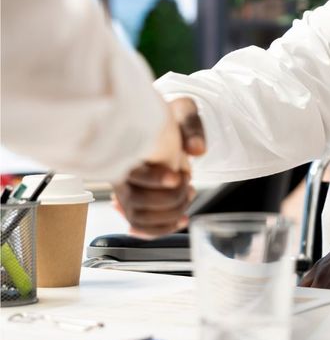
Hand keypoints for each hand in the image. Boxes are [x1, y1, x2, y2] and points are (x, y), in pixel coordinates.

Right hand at [113, 97, 205, 235]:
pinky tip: (182, 219)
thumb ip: (191, 124)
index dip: (154, 179)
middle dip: (169, 199)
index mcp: (127, 150)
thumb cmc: (170, 117)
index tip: (178, 177)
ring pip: (139, 218)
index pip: (131, 172)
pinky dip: (162, 229)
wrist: (165, 127)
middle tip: (188, 183)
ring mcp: (127, 191)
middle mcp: (122, 174)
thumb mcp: (182, 110)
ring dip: (169, 215)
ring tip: (189, 194)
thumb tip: (196, 149)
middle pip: (135, 202)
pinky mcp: (137, 202)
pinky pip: (142, 226)